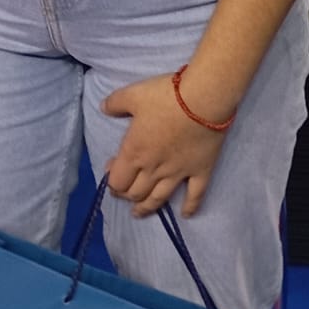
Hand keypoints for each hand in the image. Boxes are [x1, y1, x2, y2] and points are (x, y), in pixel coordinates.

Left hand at [103, 75, 229, 217]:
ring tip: (139, 212)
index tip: (111, 170)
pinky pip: (194, 195)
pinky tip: (185, 214)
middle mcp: (154, 169)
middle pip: (135, 192)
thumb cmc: (166, 96)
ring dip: (147, 208)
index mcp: (135, 153)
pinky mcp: (200, 171)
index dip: (111, 180)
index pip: (117, 180)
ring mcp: (178, 173)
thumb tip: (103, 108)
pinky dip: (189, 207)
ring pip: (158, 199)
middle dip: (126, 195)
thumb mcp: (134, 94)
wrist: (204, 98)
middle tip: (125, 191)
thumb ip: (116, 103)